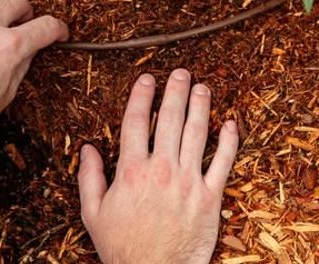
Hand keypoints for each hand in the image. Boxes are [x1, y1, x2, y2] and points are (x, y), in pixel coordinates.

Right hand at [78, 69, 238, 263]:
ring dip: (201, 106)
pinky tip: (230, 123)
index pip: (136, 122)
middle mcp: (162, 170)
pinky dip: (229, 140)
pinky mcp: (210, 197)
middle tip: (181, 73)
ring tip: (202, 87)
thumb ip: (89, 178)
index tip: (147, 79)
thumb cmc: (122, 249)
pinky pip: (223, 162)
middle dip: (176, 91)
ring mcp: (188, 182)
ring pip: (197, 133)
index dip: (141, 96)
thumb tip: (88, 148)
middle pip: (170, 119)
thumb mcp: (94, 214)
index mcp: (132, 172)